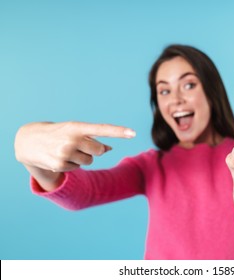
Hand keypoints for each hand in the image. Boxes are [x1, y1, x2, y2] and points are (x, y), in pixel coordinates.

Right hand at [14, 121, 135, 190]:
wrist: (28, 141)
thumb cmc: (58, 133)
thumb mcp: (74, 131)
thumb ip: (92, 138)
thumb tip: (109, 148)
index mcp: (78, 127)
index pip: (102, 129)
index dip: (119, 131)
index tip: (133, 133)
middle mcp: (72, 138)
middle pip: (98, 150)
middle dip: (93, 150)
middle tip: (79, 146)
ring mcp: (66, 152)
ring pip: (89, 161)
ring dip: (81, 158)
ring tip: (66, 151)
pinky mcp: (60, 165)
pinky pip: (77, 168)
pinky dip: (71, 165)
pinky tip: (59, 158)